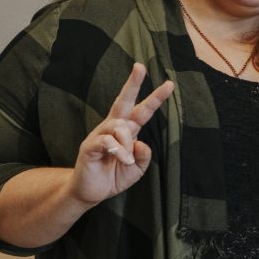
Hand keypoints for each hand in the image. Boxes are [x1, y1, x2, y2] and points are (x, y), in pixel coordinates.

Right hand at [67, 62, 175, 206]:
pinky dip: (119, 151)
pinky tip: (122, 160)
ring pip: (119, 126)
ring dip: (127, 142)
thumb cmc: (113, 177)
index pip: (141, 111)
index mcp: (126, 132)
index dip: (155, 98)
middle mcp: (112, 128)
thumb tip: (142, 143)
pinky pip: (107, 141)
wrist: (90, 192)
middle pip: (123, 101)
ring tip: (127, 160)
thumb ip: (144, 156)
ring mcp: (99, 135)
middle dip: (132, 84)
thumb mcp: (137, 169)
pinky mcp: (89, 146)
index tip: (169, 84)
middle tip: (140, 67)